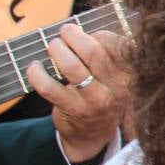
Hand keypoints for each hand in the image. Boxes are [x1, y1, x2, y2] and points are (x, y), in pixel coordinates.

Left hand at [29, 24, 130, 162]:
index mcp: (129, 75)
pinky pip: (50, 87)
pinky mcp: (74, 110)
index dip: (97, 33)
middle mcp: (117, 87)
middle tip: (65, 32)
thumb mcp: (114, 77)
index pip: (116, 44)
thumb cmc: (100, 96)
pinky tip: (35, 68)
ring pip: (71, 67)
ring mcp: (96, 100)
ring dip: (56, 50)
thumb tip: (81, 30)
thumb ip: (106, 54)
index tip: (88, 33)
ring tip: (52, 46)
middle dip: (73, 36)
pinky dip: (37, 73)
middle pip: (93, 51)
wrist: (93, 135)